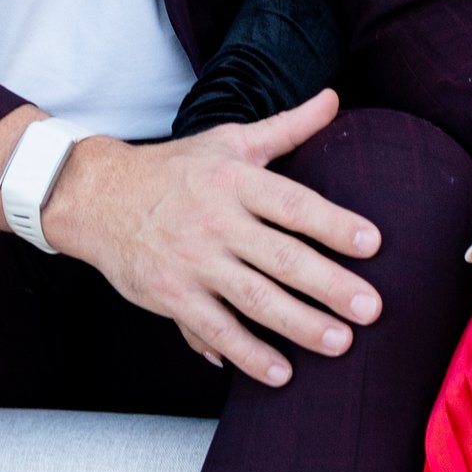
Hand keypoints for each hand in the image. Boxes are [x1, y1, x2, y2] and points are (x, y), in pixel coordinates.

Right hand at [41, 88, 381, 388]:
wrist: (97, 197)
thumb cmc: (175, 169)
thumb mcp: (229, 140)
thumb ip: (287, 127)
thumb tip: (334, 98)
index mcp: (235, 179)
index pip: (293, 203)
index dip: (334, 223)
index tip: (373, 243)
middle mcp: (216, 219)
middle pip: (281, 256)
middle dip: (328, 284)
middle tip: (371, 308)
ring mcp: (192, 260)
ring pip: (254, 297)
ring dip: (299, 324)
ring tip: (340, 342)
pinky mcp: (172, 294)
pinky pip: (216, 329)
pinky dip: (248, 353)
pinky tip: (282, 372)